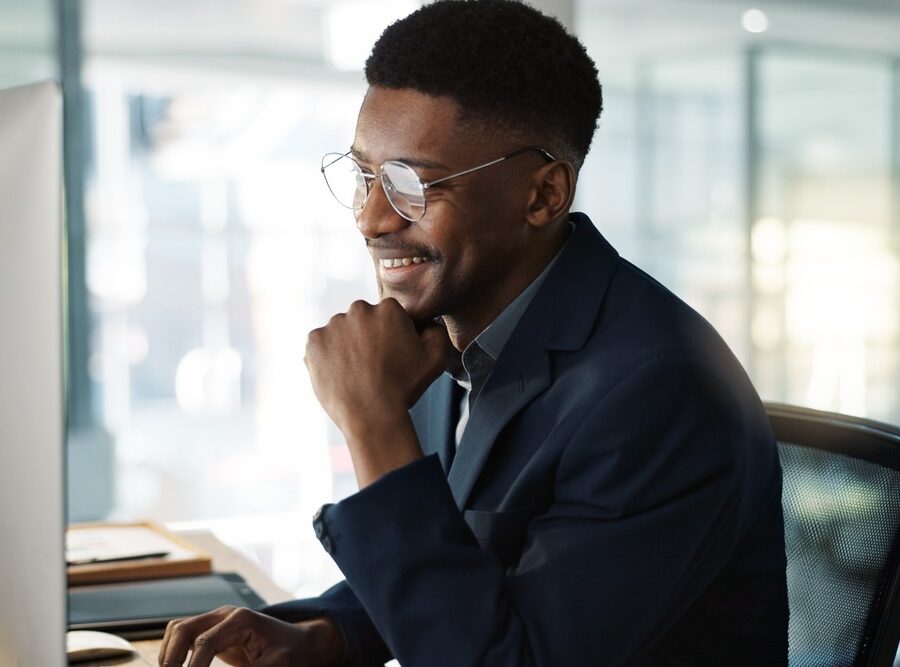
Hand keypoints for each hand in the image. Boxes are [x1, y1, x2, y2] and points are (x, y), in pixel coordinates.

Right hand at [157, 606, 342, 666]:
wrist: (303, 643)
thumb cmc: (294, 653)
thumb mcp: (276, 666)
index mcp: (241, 620)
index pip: (204, 642)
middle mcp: (225, 615)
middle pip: (183, 628)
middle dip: (171, 657)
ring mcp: (218, 620)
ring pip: (180, 629)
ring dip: (170, 653)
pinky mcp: (215, 631)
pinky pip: (186, 636)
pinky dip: (176, 651)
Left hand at [305, 298, 449, 486]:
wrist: (372, 415)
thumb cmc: (405, 388)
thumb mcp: (435, 359)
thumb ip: (436, 332)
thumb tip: (426, 324)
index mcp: (389, 309)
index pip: (387, 316)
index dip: (390, 337)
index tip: (390, 357)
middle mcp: (359, 309)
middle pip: (362, 320)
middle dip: (366, 337)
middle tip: (372, 366)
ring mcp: (333, 324)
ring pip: (340, 332)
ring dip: (346, 346)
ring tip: (355, 373)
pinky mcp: (313, 341)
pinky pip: (320, 344)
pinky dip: (326, 356)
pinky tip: (340, 374)